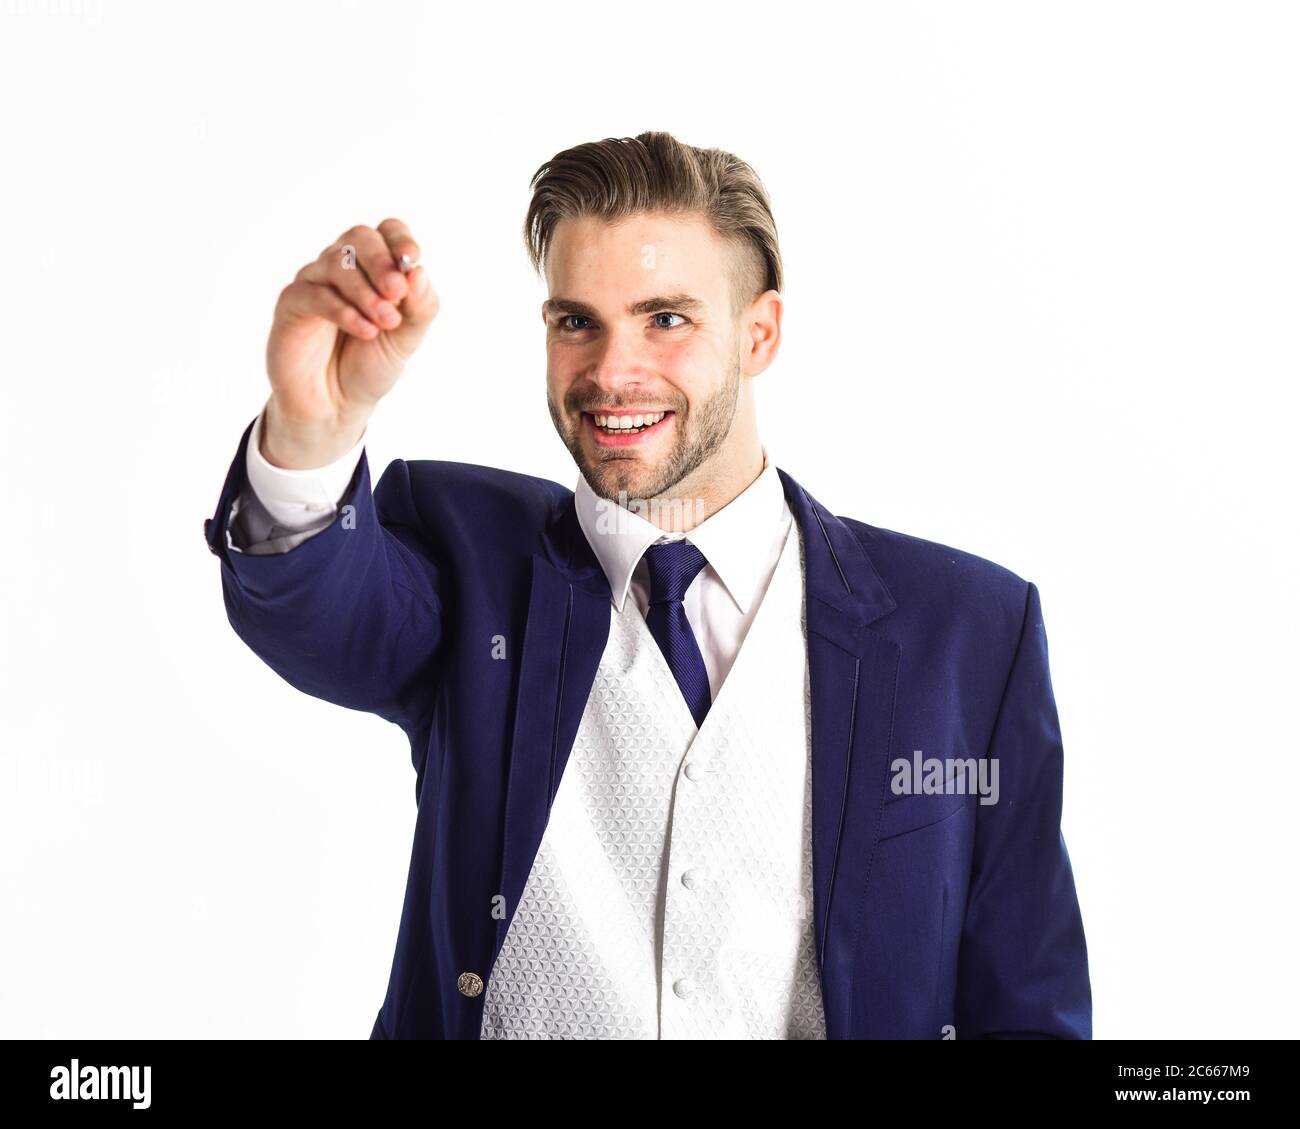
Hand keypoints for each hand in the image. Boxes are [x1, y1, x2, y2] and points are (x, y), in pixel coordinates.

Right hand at [262, 218, 438, 466]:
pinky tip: (365, 331)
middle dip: (382, 262)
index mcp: (374, 269)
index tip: (412, 259)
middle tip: (397, 293)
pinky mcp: (291, 304)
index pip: (387, 232)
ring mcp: (315, 283)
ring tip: (385, 322)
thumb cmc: (371, 364)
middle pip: (359, 238)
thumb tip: (419, 271)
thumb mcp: (407, 338)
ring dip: (366, 292)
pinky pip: (314, 294)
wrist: (337, 404)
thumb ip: (420, 306)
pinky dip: (344, 311)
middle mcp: (343, 269)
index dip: (400, 239)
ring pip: (336, 263)